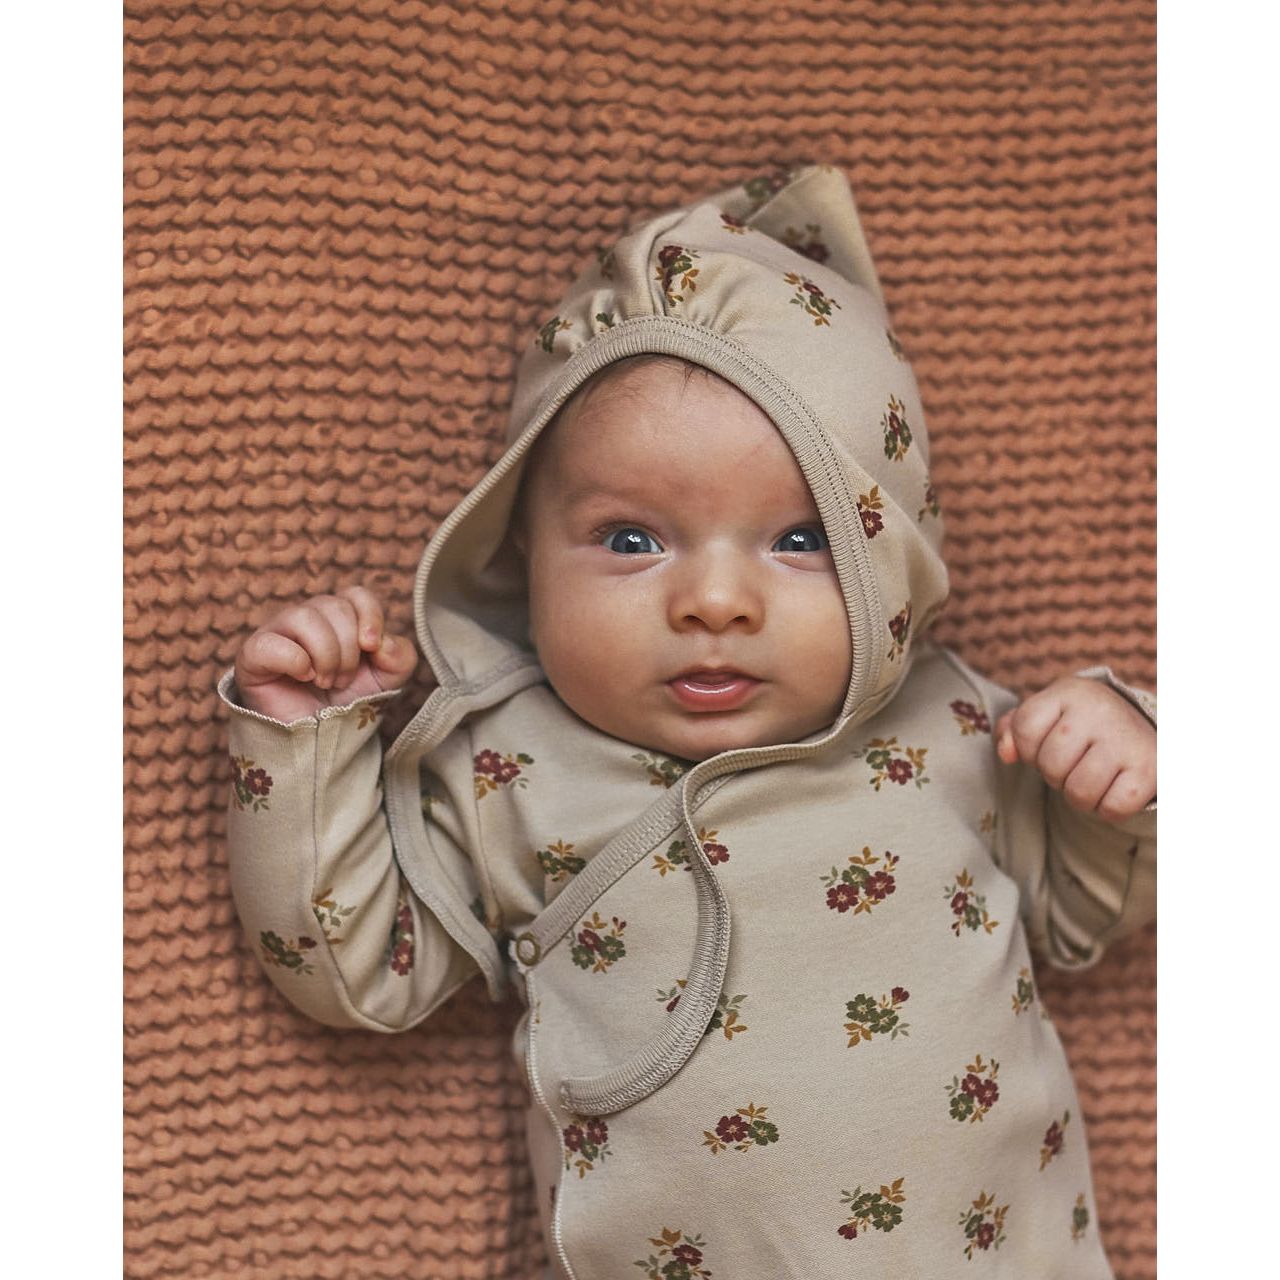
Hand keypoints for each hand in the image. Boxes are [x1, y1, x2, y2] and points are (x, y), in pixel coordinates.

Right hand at [234, 585, 421, 722]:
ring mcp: (278, 631)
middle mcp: (308, 617)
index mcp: (339, 617)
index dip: (370, 617)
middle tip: (343, 679)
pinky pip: (271, 642)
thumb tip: (383, 643)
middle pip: (335, 606)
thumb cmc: (347, 702)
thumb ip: (401, 657)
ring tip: (324, 682)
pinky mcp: (254, 653)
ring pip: (305, 616)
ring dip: (325, 656)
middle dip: (348, 650)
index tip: (372, 648)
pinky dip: (295, 661)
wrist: (316, 738)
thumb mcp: (388, 680)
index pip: (357, 595)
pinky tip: (302, 677)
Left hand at [993, 676, 1154, 821]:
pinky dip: (1108, 809)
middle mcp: (1100, 710)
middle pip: (1050, 765)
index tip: (1047, 745)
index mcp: (1071, 692)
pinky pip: (1111, 808)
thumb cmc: (1082, 727)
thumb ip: (1014, 730)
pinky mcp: (1149, 770)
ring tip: (1092, 777)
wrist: (1143, 733)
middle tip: (1075, 764)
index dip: (1028, 748)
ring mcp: (1127, 740)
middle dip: (1055, 775)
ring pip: (1079, 792)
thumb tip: (1006, 753)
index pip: (1025, 728)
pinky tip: (1115, 789)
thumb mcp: (1048, 715)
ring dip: (1080, 796)